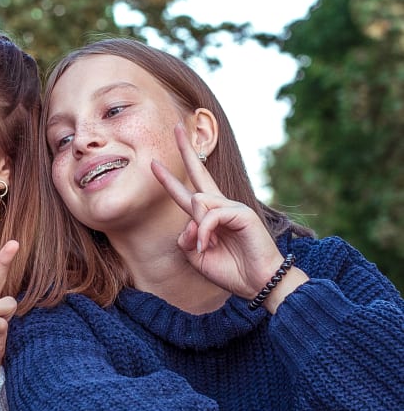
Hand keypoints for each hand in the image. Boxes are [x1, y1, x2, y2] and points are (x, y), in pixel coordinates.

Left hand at [150, 123, 306, 305]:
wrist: (257, 283)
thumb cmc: (231, 271)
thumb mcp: (197, 258)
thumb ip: (186, 239)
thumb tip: (189, 221)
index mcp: (208, 217)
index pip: (186, 193)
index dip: (169, 179)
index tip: (154, 163)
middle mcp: (219, 207)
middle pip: (199, 173)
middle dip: (186, 150)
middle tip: (176, 127)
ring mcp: (232, 207)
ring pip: (199, 201)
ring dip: (197, 230)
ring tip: (205, 249)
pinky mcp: (242, 212)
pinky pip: (210, 215)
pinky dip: (205, 233)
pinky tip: (208, 246)